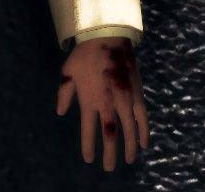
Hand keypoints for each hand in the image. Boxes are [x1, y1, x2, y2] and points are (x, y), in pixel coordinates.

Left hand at [55, 36, 150, 170]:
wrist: (106, 36)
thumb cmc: (85, 54)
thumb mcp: (68, 73)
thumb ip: (64, 94)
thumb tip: (60, 113)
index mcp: (89, 101)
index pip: (88, 131)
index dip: (88, 146)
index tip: (89, 159)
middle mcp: (107, 104)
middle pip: (110, 135)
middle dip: (110, 154)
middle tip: (109, 168)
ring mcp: (123, 100)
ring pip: (128, 130)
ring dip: (129, 147)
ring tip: (129, 160)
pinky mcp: (136, 94)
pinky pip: (142, 116)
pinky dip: (143, 130)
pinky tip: (144, 143)